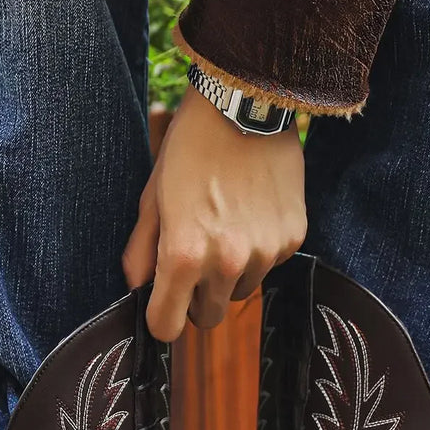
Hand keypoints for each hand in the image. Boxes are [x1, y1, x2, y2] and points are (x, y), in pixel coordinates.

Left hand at [123, 87, 306, 341]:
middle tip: (194, 262)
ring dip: (229, 274)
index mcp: (183, 255)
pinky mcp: (291, 239)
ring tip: (226, 227)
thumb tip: (137, 288)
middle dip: (197, 299)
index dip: (161, 319)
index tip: (162, 305)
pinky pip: (268, 266)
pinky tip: (252, 212)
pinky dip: (258, 250)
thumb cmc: (190, 149)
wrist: (247, 102)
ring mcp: (263, 253)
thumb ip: (141, 252)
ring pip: (239, 292)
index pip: (167, 327)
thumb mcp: (153, 198)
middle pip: (208, 317)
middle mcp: (226, 263)